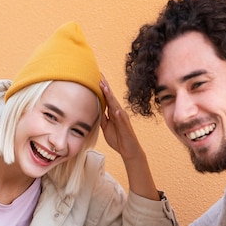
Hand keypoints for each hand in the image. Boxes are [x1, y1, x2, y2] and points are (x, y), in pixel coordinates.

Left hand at [99, 75, 159, 200]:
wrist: (128, 150)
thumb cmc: (118, 138)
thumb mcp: (106, 127)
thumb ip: (102, 118)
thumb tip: (97, 110)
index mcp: (113, 112)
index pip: (107, 98)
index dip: (102, 88)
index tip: (97, 78)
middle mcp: (119, 113)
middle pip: (111, 97)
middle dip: (105, 87)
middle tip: (100, 75)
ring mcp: (122, 119)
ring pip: (115, 105)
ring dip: (110, 96)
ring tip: (104, 87)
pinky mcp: (125, 127)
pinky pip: (121, 120)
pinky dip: (118, 114)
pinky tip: (115, 110)